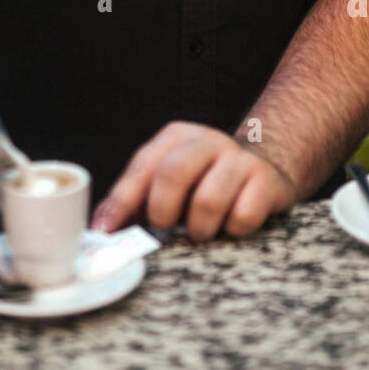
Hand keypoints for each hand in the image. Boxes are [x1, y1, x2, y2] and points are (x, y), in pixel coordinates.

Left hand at [91, 121, 297, 241]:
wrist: (265, 164)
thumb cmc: (205, 178)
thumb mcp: (170, 176)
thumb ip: (137, 198)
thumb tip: (102, 229)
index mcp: (176, 137)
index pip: (142, 167)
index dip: (120, 203)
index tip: (104, 233)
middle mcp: (207, 141)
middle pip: (173, 174)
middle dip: (162, 212)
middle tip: (163, 229)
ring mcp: (239, 159)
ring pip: (208, 201)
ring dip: (198, 228)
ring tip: (200, 230)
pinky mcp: (266, 181)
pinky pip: (242, 216)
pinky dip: (232, 230)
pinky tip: (231, 223)